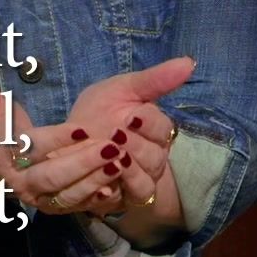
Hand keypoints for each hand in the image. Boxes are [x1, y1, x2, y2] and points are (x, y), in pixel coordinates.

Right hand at [0, 86, 118, 215]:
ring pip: (67, 196)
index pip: (30, 148)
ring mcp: (37, 198)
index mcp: (1, 157)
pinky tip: (117, 185)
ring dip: (96, 181)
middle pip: (52, 177)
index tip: (83, 128)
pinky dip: (98, 199)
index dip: (56, 140)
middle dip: (83, 163)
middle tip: (112, 148)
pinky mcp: (53, 206)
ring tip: (120, 162)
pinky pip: (77, 207)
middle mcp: (19, 182)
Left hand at [6, 56, 194, 217]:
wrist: (66, 139)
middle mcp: (153, 154)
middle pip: (158, 153)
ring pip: (149, 175)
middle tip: (116, 134)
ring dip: (130, 163)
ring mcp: (142, 176)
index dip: (150, 122)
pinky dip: (125, 182)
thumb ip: (154, 79)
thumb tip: (189, 62)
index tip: (133, 115)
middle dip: (137, 143)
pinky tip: (109, 170)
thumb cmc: (97, 111)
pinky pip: (138, 193)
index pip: (164, 127)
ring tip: (110, 151)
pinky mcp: (128, 195)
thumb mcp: (121, 89)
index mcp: (153, 128)